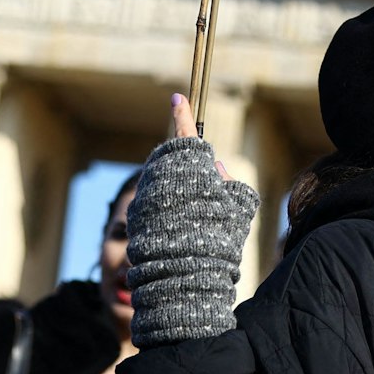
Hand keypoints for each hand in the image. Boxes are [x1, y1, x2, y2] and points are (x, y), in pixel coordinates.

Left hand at [127, 97, 260, 345]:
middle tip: (207, 197)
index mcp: (187, 168)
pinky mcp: (136, 216)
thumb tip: (214, 167)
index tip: (177, 99)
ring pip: (166, 187)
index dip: (183, 116)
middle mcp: (161, 177)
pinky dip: (168, 214)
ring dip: (179, 197)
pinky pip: (155, 207)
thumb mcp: (237, 207)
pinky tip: (179, 235)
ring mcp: (146, 196)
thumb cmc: (217, 239)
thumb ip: (226, 182)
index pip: (186, 133)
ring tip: (195, 225)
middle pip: (177, 164)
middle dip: (190, 174)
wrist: (183, 275)